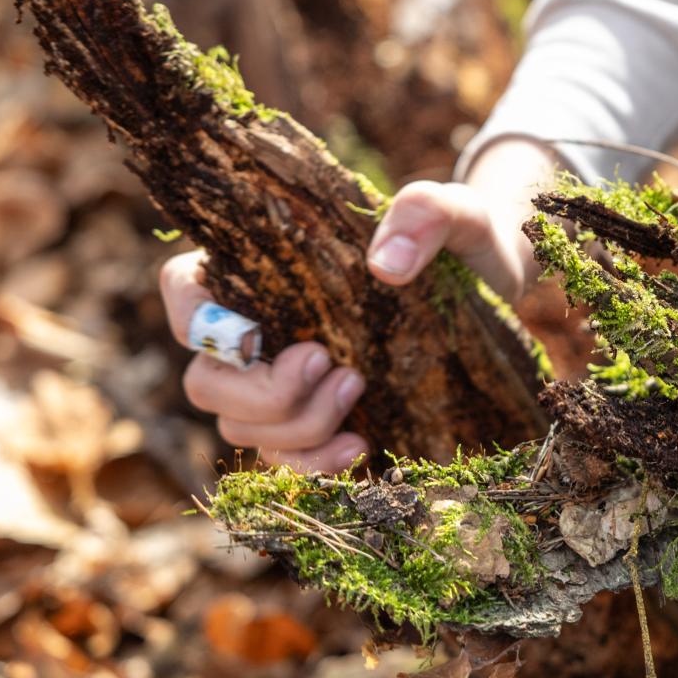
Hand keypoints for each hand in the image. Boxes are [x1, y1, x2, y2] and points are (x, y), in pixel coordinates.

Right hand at [158, 140, 557, 473]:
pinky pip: (280, 462)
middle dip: (262, 393)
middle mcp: (257, 327)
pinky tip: (361, 444)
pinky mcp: (313, 418)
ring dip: (294, 428)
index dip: (201, 328)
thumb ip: (424, 212)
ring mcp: (279, 379)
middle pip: (204, 381)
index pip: (183, 294)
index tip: (263, 335)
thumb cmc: (462, 238)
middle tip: (330, 364)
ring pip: (239, 427)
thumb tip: (385, 265)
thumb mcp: (456, 214)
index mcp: (261, 264)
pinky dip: (312, 465)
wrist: (494, 285)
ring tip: (358, 387)